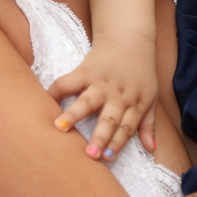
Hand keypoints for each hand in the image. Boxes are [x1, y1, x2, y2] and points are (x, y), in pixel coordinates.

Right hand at [47, 34, 157, 160]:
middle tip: (89, 154)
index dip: (117, 144)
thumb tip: (151, 149)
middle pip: (109, 119)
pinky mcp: (85, 70)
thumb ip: (148, 124)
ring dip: (73, 114)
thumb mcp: (150, 97)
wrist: (130, 38)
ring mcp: (101, 82)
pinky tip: (45, 102)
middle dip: (99, 137)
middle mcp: (118, 95)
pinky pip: (68, 82)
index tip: (107, 158)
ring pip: (87, 101)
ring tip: (59, 127)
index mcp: (134, 104)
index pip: (126, 127)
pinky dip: (56, 91)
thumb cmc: (141, 72)